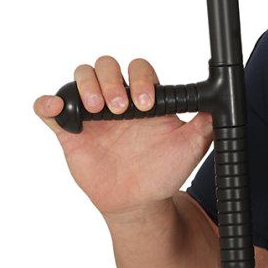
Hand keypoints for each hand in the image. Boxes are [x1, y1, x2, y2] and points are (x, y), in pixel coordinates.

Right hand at [33, 55, 213, 220]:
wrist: (141, 202)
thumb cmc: (165, 170)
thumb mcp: (192, 146)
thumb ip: (205, 123)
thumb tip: (220, 103)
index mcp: (146, 98)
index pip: (139, 69)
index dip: (141, 78)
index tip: (146, 104)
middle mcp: (119, 100)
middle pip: (107, 66)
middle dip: (111, 81)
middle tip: (119, 109)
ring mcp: (93, 115)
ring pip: (81, 78)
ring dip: (85, 85)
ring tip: (96, 109)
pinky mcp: (71, 133)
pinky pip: (50, 110)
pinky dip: (47, 103)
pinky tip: (53, 108)